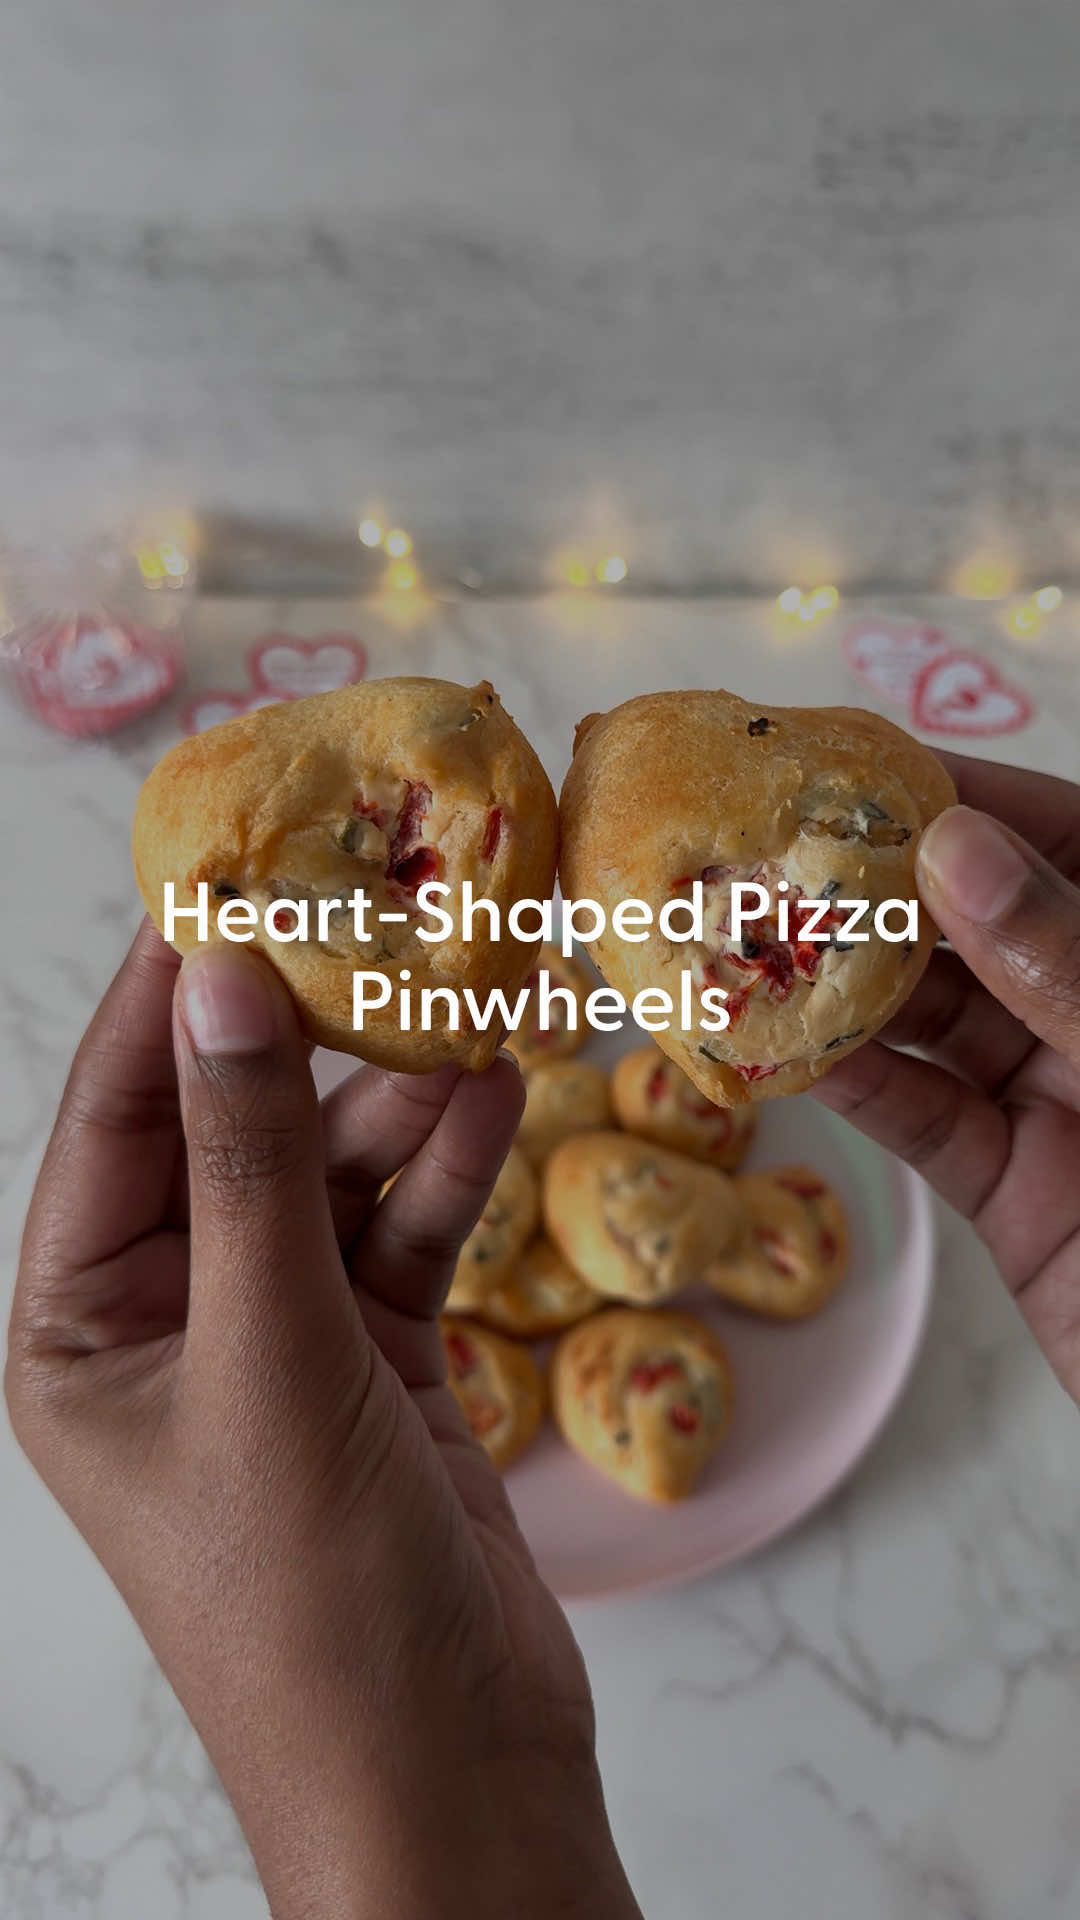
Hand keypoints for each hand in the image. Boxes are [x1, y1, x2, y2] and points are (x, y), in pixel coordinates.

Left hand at [5, 923, 639, 1919]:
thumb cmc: (310, 1601)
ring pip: (329, 1174)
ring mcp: (279, 1340)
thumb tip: (221, 983)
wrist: (448, 1776)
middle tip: (377, 923)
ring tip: (464, 1013)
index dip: (169, 996)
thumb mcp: (270, 1362)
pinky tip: (496, 1098)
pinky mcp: (378, 1363)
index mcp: (81, 1325)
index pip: (116, 1117)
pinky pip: (402, 1234)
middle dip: (304, 1038)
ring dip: (394, 1100)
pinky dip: (446, 1170)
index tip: (232, 871)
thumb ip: (249, 1167)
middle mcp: (168, 1320)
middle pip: (230, 1129)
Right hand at [813, 755, 1079, 1403]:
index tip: (839, 764)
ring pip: (931, 1019)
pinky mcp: (1015, 1185)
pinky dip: (850, 1087)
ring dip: (835, 988)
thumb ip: (1065, 958)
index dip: (948, 794)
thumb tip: (953, 847)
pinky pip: (922, 1118)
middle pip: (972, 923)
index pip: (1056, 835)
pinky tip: (776, 1051)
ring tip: (735, 945)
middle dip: (864, 891)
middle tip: (752, 859)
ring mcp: (1060, 1092)